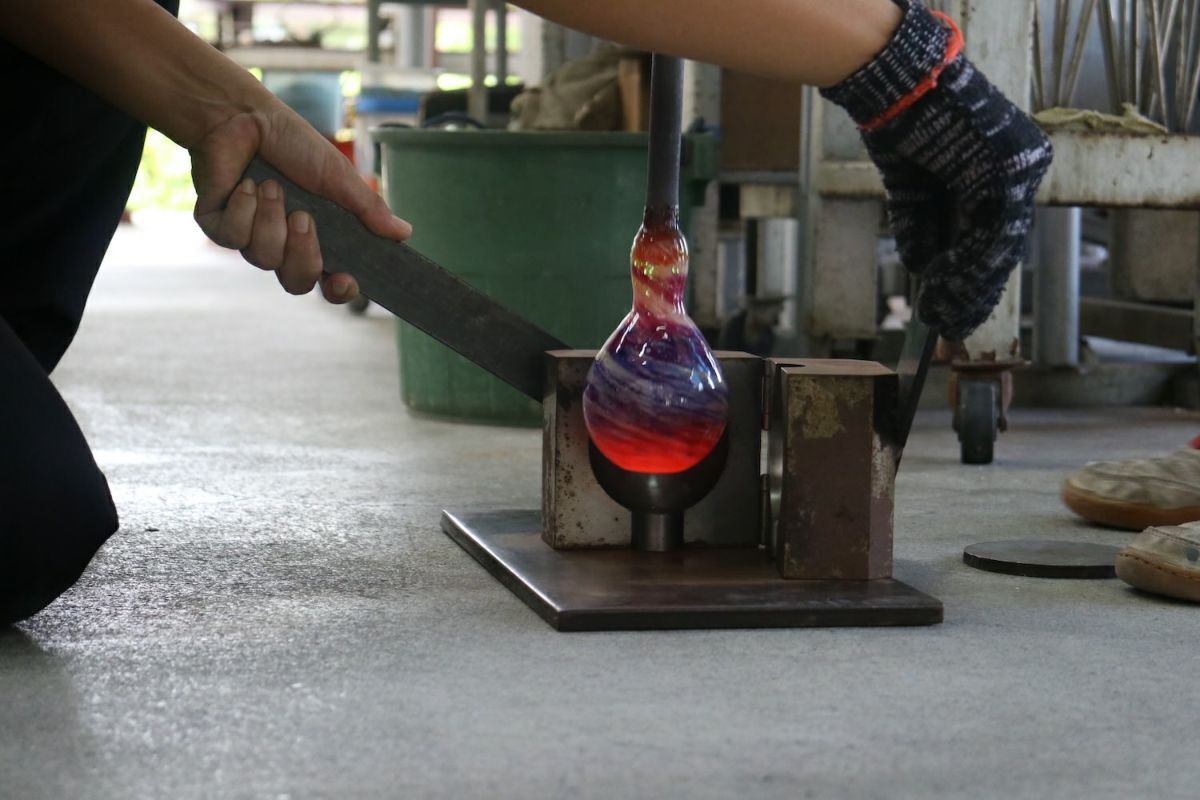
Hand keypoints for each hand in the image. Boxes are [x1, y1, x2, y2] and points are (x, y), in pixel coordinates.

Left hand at [190, 105, 411, 302]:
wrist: (242, 116)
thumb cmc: (292, 142)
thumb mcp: (338, 176)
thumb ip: (368, 207)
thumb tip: (404, 233)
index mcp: (317, 237)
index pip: (330, 282)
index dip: (338, 290)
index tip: (342, 280)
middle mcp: (284, 244)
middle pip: (297, 281)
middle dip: (302, 253)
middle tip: (303, 217)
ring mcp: (250, 237)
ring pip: (263, 258)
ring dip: (270, 219)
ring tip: (270, 186)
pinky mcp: (218, 226)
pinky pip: (233, 237)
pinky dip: (243, 208)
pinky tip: (244, 184)